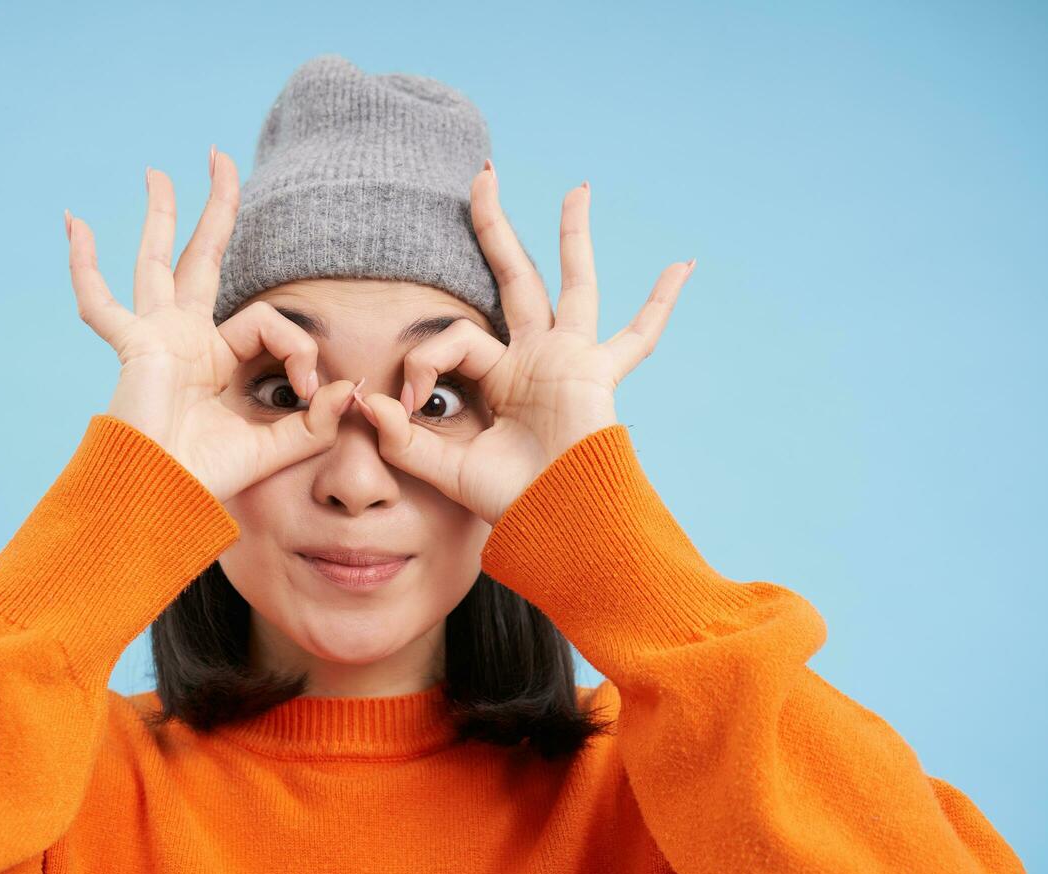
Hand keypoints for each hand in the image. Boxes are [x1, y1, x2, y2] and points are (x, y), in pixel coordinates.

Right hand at [66, 150, 363, 502]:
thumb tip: (352, 390)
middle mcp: (186, 338)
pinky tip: (74, 221)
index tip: (313, 390)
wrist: (162, 498)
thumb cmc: (208, 478)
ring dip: (160, 214)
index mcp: (219, 357)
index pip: (269, 323)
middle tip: (222, 159)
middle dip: (216, 210)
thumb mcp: (274, 448)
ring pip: (158, 261)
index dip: (299, 348)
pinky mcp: (134, 345)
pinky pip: (100, 302)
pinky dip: (84, 265)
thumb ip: (314, 423)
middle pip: (204, 258)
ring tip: (158, 171)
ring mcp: (156, 336)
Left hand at [349, 165, 695, 525]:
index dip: (421, 363)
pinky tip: (684, 265)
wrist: (555, 525)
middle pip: (513, 277)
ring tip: (577, 190)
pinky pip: (637, 336)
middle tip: (480, 175)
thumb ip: (404, 439)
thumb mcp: (445, 468)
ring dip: (573, 237)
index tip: (404, 405)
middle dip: (495, 228)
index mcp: (498, 376)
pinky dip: (661, 304)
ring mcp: (570, 360)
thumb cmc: (508, 503)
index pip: (453, 339)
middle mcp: (534, 358)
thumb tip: (363, 403)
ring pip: (572, 284)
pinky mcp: (598, 373)